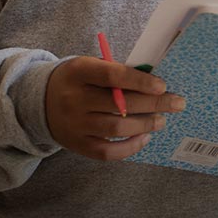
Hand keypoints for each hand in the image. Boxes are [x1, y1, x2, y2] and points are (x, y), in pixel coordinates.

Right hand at [45, 56, 183, 160]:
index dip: (140, 81)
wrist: (40, 99)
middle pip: (119, 104)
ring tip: (161, 120)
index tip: (162, 86)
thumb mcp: (92, 66)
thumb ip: (119, 72)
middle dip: (154, 104)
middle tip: (177, 103)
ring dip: (145, 125)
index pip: (112, 75)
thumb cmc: (80, 80)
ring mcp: (73, 124)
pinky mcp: (76, 144)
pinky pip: (106, 152)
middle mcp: (73, 98)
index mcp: (78, 72)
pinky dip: (129, 147)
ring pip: (116, 128)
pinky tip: (144, 138)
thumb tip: (158, 83)